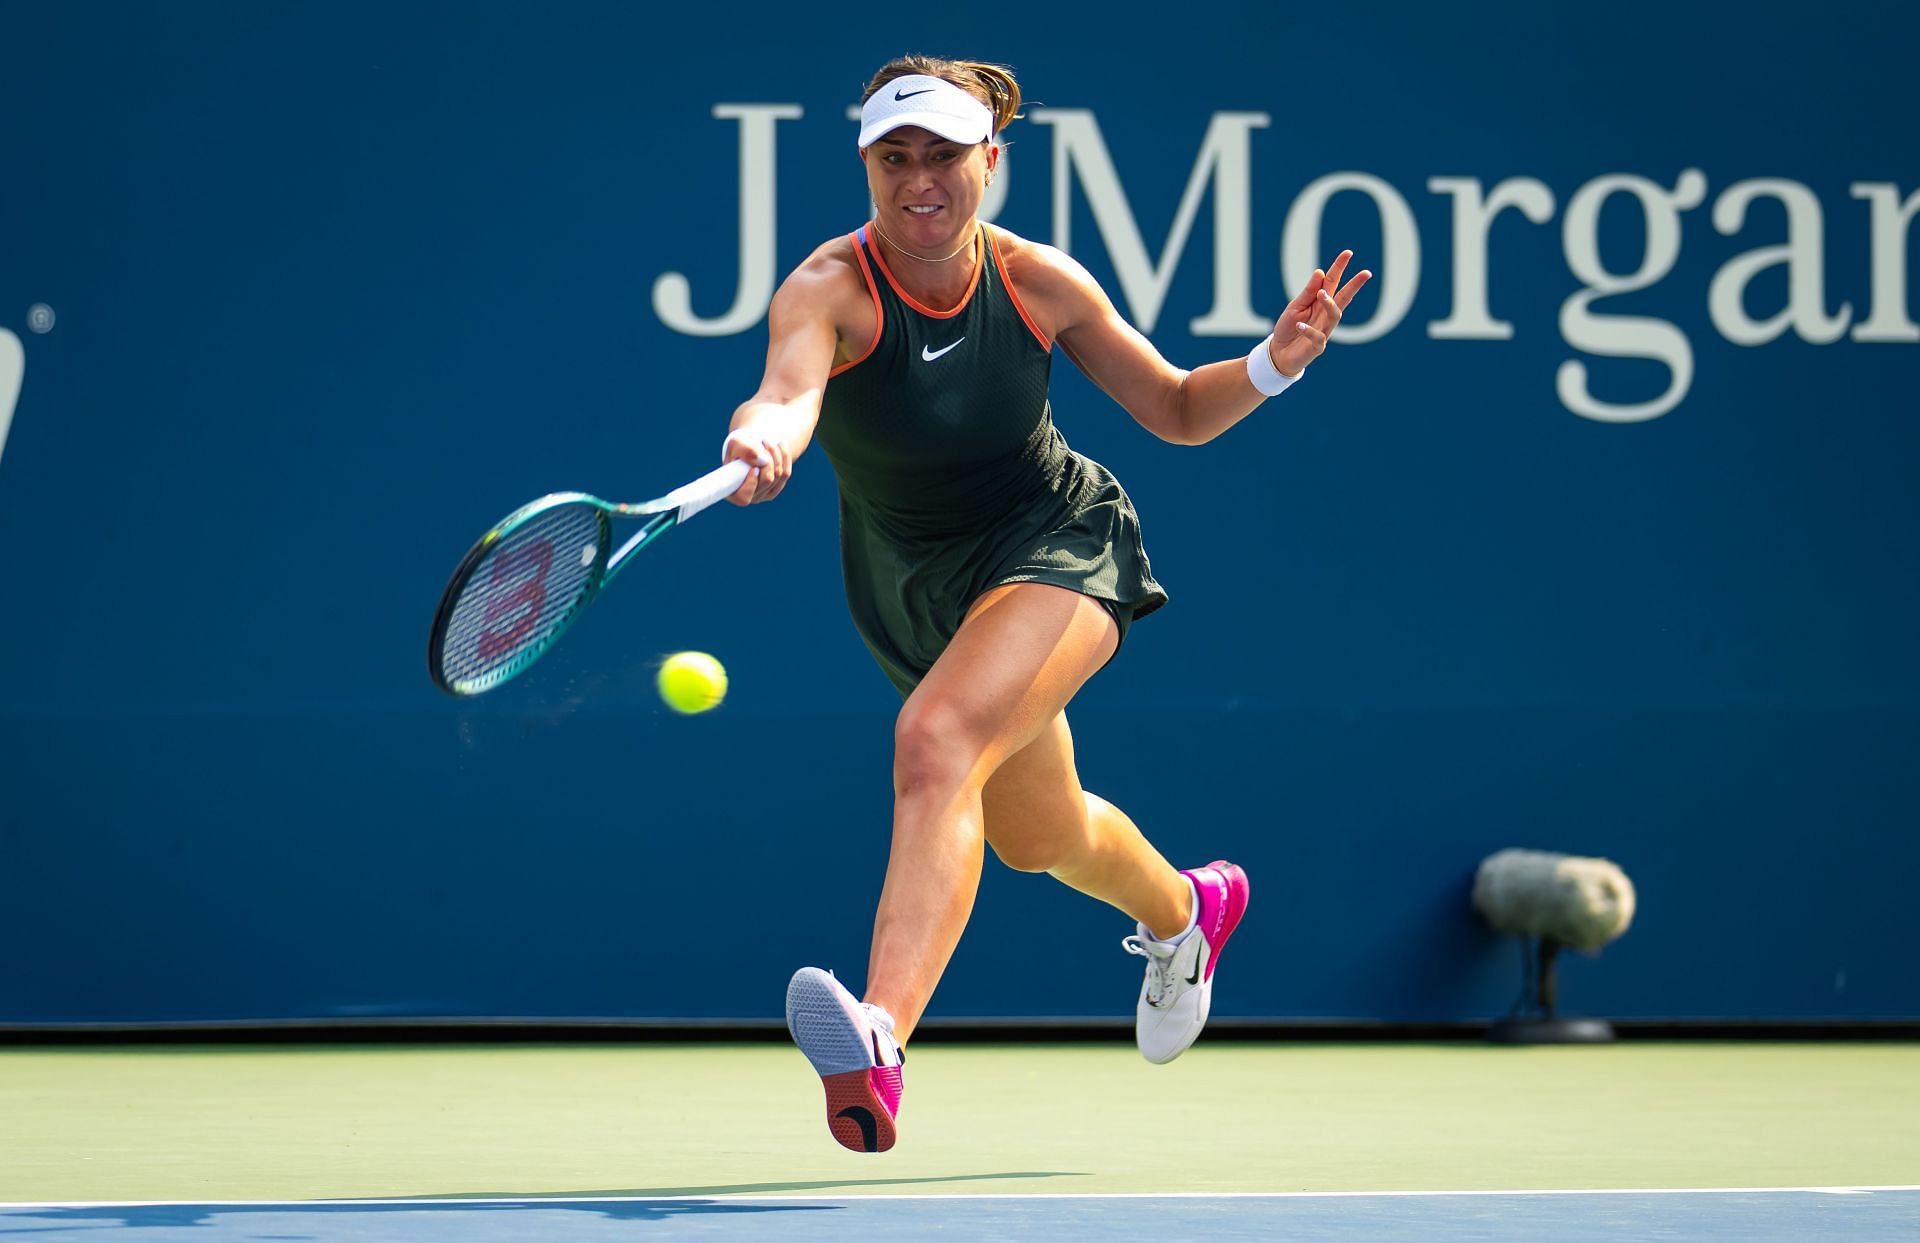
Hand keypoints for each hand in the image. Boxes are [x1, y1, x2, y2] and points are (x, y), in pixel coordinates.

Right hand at [721, 427, 791, 504]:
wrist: (751, 445)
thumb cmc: (739, 447)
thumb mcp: (736, 444)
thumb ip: (745, 451)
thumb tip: (763, 460)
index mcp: (733, 492)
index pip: (744, 498)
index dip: (751, 483)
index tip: (753, 467)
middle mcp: (749, 497)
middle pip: (767, 480)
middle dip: (768, 458)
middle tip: (763, 442)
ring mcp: (764, 494)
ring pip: (778, 475)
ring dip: (776, 454)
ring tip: (768, 441)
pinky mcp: (776, 488)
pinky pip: (786, 474)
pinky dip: (784, 457)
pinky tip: (780, 445)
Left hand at [1269, 250, 1370, 377]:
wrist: (1279, 352)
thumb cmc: (1289, 327)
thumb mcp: (1295, 306)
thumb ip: (1308, 292)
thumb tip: (1320, 272)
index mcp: (1320, 302)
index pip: (1332, 282)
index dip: (1340, 268)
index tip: (1348, 253)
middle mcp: (1326, 314)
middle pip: (1344, 297)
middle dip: (1355, 285)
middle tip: (1366, 273)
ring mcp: (1324, 330)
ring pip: (1335, 315)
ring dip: (1330, 303)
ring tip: (1321, 293)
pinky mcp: (1317, 346)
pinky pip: (1317, 338)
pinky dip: (1309, 331)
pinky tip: (1300, 325)